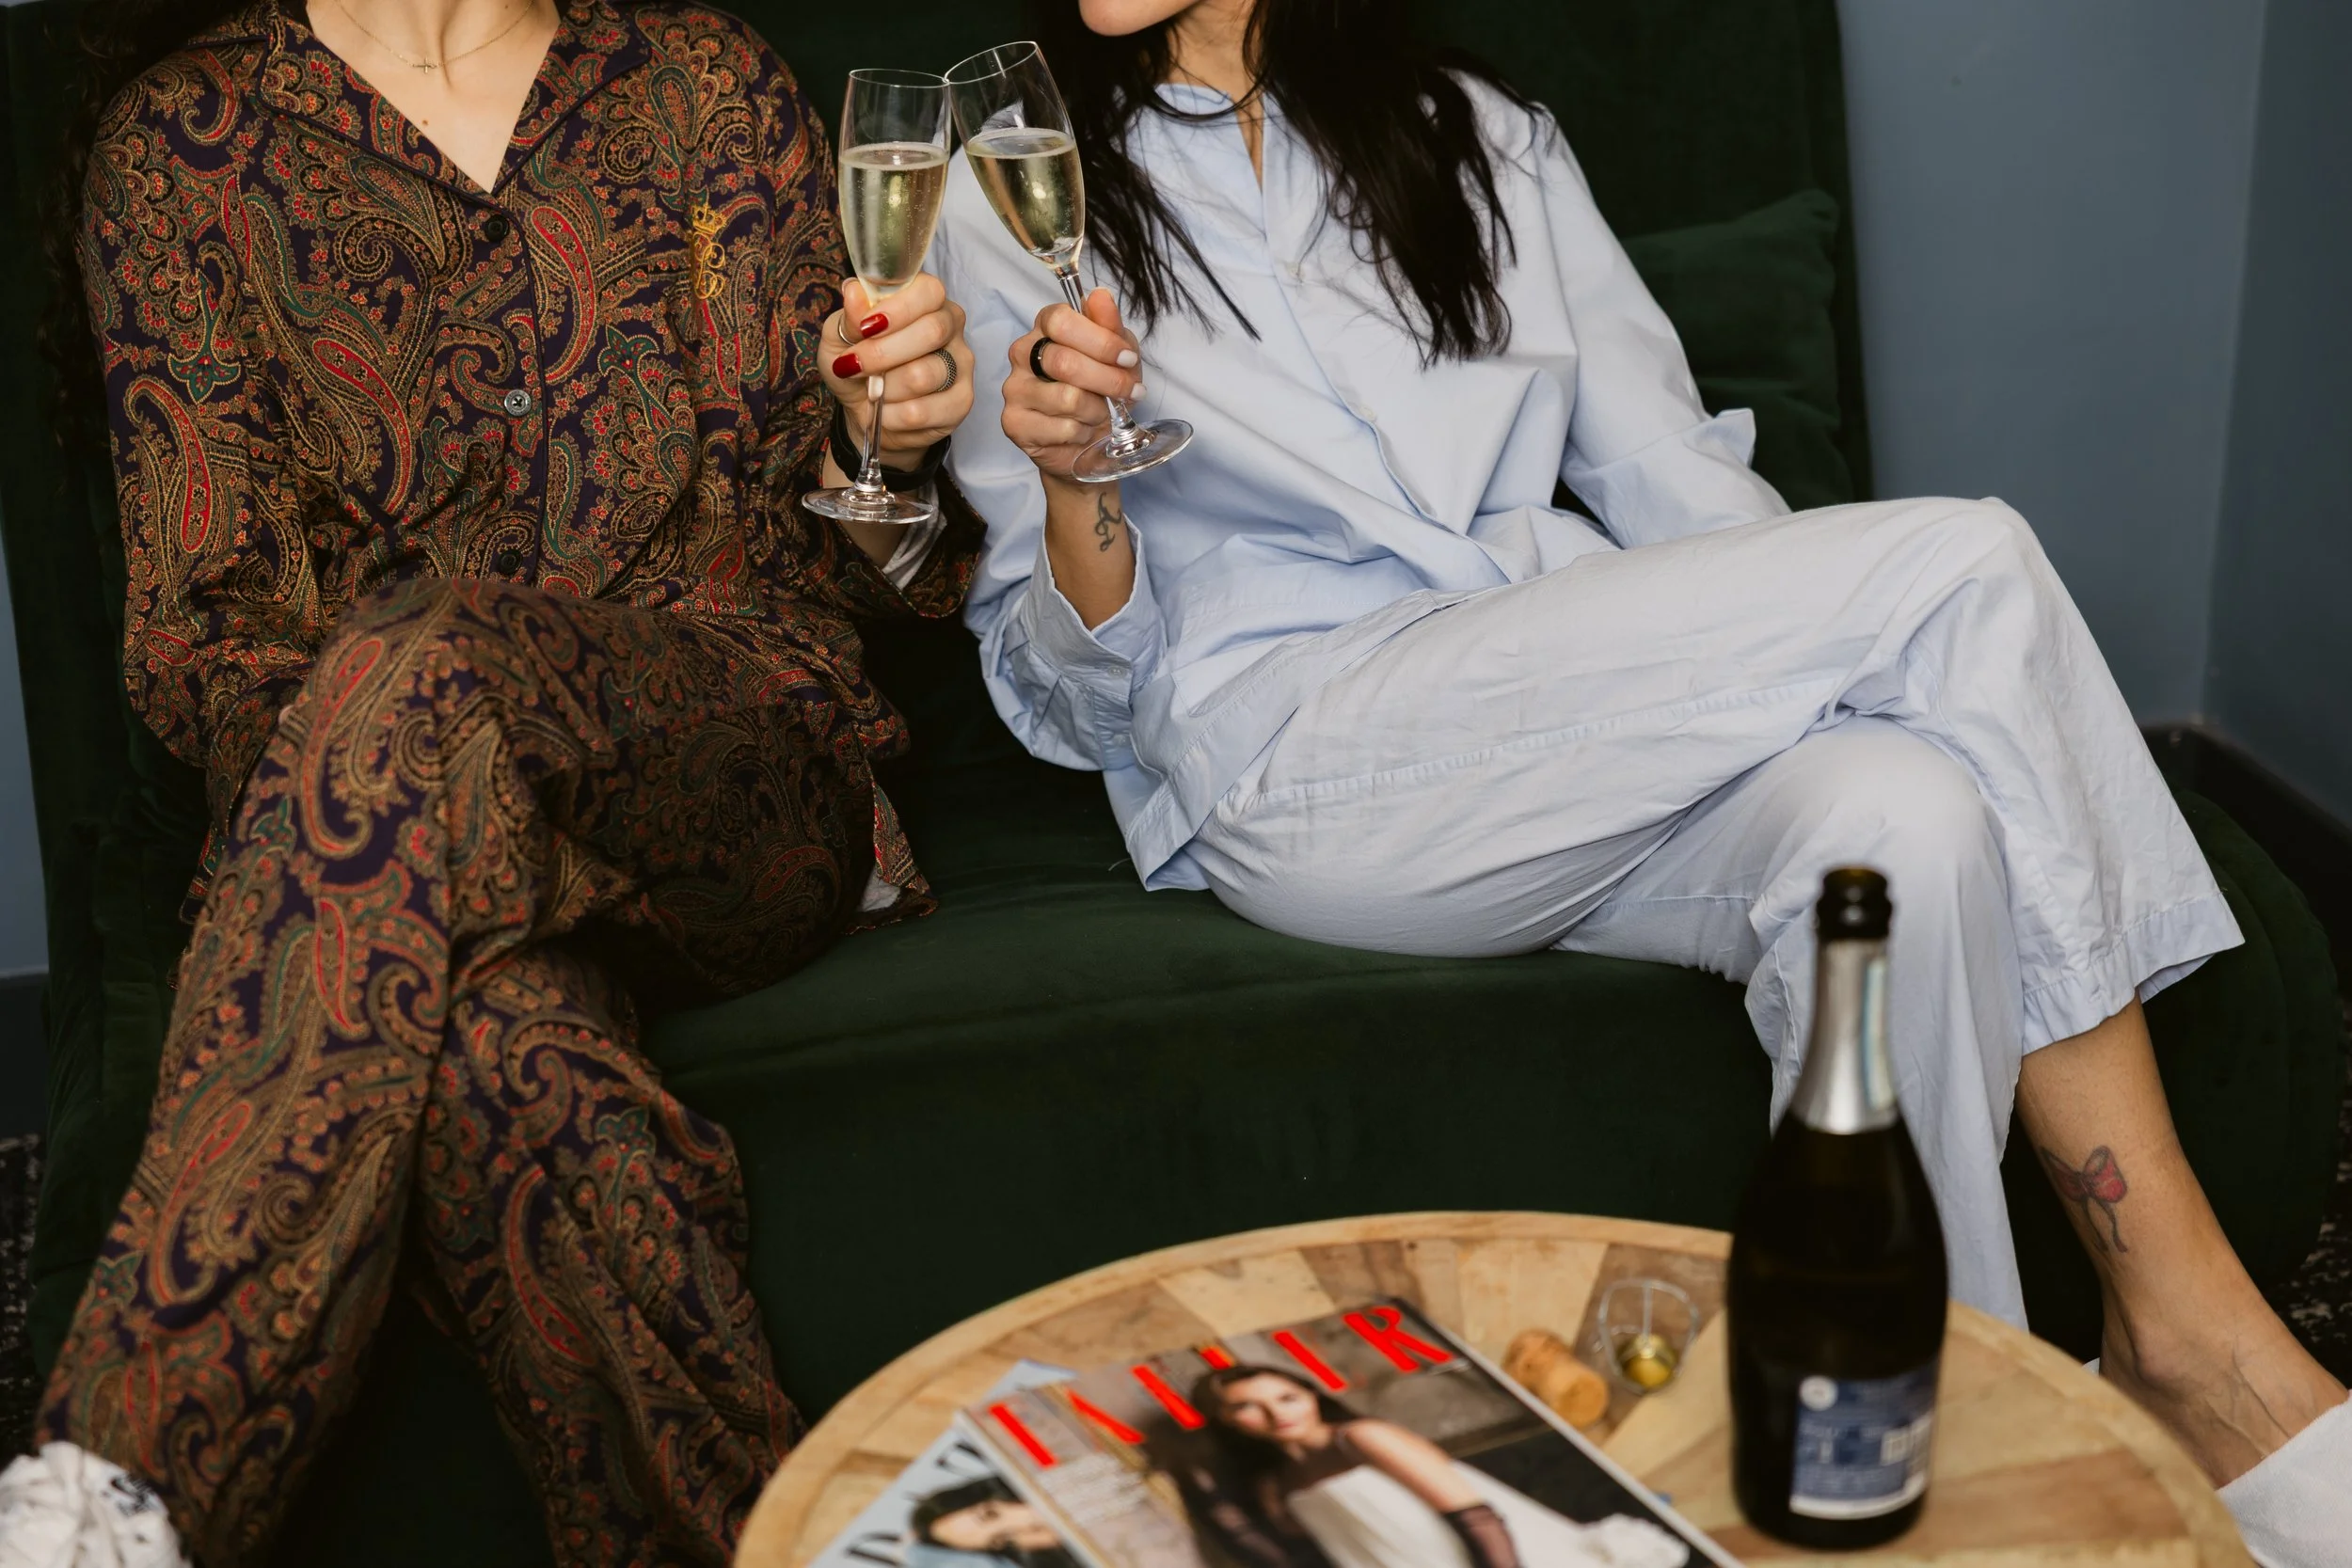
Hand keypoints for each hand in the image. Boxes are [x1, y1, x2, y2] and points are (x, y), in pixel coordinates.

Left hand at [819, 273, 973, 463]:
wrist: (866, 411)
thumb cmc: (857, 364)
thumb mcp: (840, 337)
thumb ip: (849, 317)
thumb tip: (853, 291)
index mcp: (926, 300)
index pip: (929, 291)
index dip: (898, 309)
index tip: (866, 327)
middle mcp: (950, 326)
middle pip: (932, 331)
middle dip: (883, 353)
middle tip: (855, 365)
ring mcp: (961, 365)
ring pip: (924, 375)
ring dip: (885, 388)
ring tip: (873, 391)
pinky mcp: (961, 402)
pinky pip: (922, 411)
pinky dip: (892, 415)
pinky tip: (886, 411)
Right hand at [1004, 288, 1145, 483]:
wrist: (1089, 441)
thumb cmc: (1101, 390)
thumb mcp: (1118, 354)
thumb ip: (1110, 326)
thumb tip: (1100, 296)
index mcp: (1045, 327)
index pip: (1060, 320)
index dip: (1099, 341)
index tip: (1127, 359)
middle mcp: (1023, 353)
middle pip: (1064, 361)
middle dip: (1107, 380)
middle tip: (1129, 392)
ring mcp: (1015, 388)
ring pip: (1066, 398)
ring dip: (1096, 410)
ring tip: (1099, 413)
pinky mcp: (1014, 423)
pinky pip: (1061, 428)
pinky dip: (1083, 432)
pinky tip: (1081, 430)